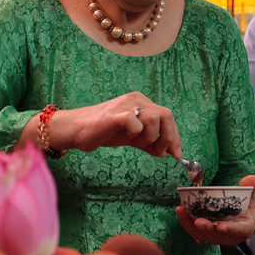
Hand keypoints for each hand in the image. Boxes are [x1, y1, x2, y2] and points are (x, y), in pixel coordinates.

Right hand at [44, 92, 181, 158]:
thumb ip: (148, 143)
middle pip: (166, 115)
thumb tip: (166, 152)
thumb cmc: (103, 131)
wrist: (77, 130)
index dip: (175, 136)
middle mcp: (136, 100)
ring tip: (137, 144)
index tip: (176, 154)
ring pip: (154, 119)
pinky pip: (136, 123)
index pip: (167, 116)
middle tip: (159, 152)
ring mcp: (125, 105)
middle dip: (168, 137)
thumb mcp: (131, 138)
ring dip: (150, 137)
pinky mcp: (115, 114)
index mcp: (141, 102)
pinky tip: (127, 138)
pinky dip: (136, 134)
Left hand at [177, 174, 254, 244]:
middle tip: (198, 221)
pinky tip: (180, 210)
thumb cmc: (246, 208)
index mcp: (245, 228)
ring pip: (203, 235)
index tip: (220, 226)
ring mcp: (217, 237)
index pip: (239, 231)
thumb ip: (250, 188)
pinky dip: (186, 222)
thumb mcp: (250, 197)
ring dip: (191, 225)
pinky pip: (195, 231)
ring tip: (182, 211)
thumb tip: (251, 178)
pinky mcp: (206, 234)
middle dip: (207, 229)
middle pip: (217, 236)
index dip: (230, 229)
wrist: (240, 216)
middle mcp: (230, 236)